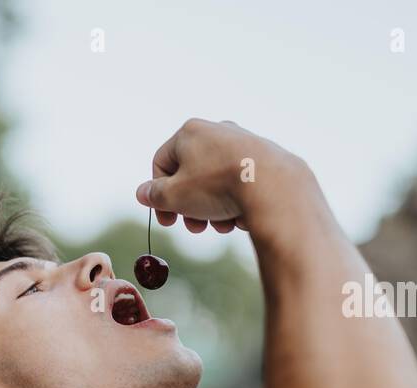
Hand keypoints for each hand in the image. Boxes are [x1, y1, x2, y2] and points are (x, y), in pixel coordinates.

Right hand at [135, 119, 312, 236]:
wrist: (274, 186)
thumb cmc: (217, 187)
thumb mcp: (175, 196)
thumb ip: (154, 196)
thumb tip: (143, 193)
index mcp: (189, 132)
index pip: (161, 164)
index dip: (158, 196)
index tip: (166, 220)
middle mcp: (216, 130)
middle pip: (191, 174)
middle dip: (189, 206)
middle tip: (195, 228)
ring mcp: (243, 141)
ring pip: (216, 181)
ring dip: (211, 208)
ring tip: (220, 226)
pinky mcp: (265, 157)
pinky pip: (239, 182)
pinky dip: (235, 201)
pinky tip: (240, 218)